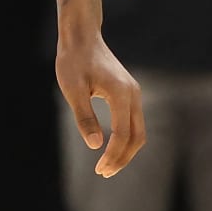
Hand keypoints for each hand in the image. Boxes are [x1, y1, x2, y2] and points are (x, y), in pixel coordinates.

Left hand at [57, 34, 144, 176]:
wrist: (82, 37)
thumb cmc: (73, 61)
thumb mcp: (73, 90)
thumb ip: (84, 117)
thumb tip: (95, 145)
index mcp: (121, 94)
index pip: (123, 134)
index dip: (113, 155)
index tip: (99, 170)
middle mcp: (133, 94)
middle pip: (137, 137)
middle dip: (122, 158)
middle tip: (104, 173)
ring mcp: (133, 93)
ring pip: (138, 131)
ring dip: (126, 151)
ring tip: (107, 166)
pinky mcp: (129, 93)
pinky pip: (134, 122)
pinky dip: (126, 139)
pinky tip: (111, 147)